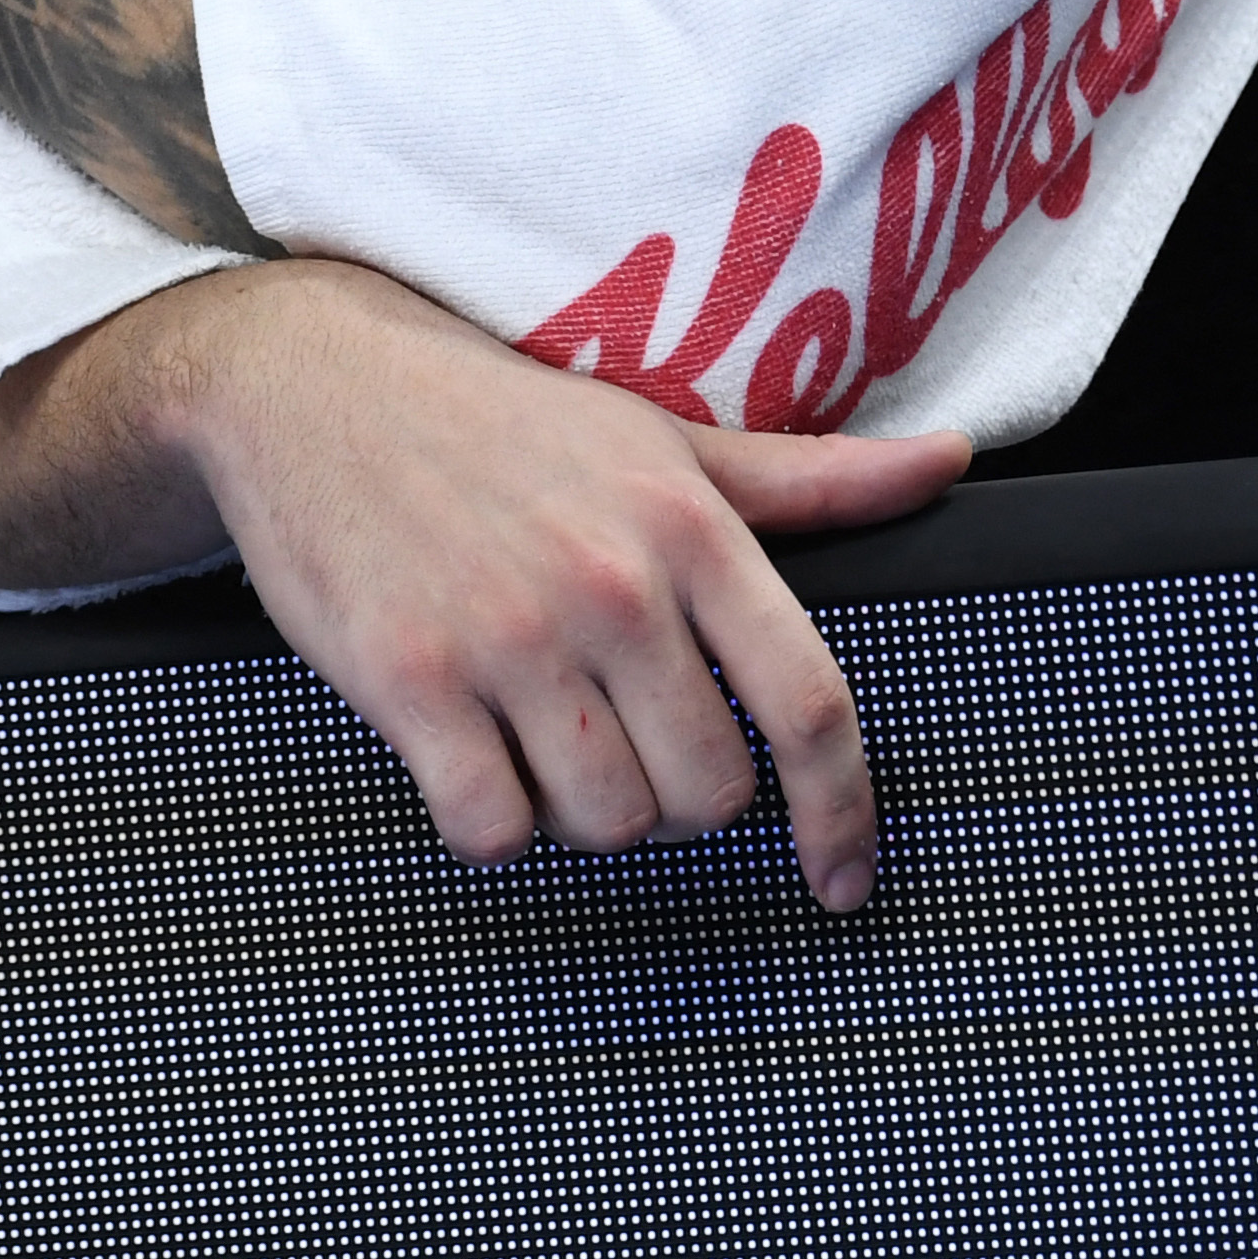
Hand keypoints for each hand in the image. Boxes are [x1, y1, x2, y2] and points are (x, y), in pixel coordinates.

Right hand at [147, 260, 967, 911]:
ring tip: (548, 738)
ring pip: (606, 823)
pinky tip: (476, 757)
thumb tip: (948, 461)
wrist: (309, 383)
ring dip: (585, 813)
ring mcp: (506, 634)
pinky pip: (493, 828)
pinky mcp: (407, 679)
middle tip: (627, 740)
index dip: (845, 813)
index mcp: (688, 522)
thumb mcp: (658, 433)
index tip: (844, 875)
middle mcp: (610, 582)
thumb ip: (806, 475)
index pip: (812, 703)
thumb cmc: (493, 416)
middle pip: (708, 792)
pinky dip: (493, 820)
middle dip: (678, 796)